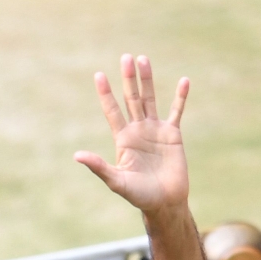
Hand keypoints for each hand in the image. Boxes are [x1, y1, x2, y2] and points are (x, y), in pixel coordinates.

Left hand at [75, 55, 189, 213]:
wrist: (164, 202)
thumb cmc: (138, 195)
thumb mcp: (116, 181)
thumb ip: (98, 167)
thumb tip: (77, 156)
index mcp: (122, 139)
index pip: (112, 111)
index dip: (106, 93)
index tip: (99, 75)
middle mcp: (137, 131)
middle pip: (131, 99)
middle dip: (128, 79)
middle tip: (126, 57)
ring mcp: (155, 131)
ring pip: (150, 100)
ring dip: (147, 80)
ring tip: (143, 59)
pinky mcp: (173, 135)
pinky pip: (176, 111)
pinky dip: (180, 97)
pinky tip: (183, 81)